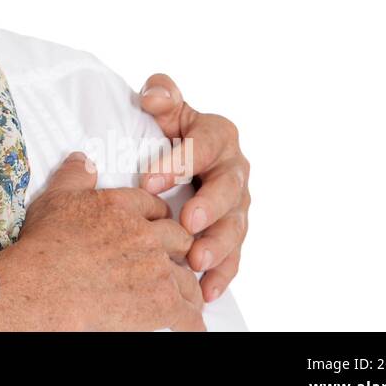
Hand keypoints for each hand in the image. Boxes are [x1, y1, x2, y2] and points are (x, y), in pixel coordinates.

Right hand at [0, 152, 204, 330]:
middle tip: (177, 258)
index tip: (158, 225)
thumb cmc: (46, 243)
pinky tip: (192, 326)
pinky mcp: (161, 303)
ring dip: (187, 286)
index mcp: (122, 206)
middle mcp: (145, 234)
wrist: (46, 285)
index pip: (154, 205)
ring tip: (184, 295)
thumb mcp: (55, 197)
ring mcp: (156, 269)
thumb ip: (75, 175)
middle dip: (180, 248)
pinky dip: (192, 322)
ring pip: (188, 276)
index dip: (158, 216)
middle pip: (179, 237)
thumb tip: (83, 158)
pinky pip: (189, 313)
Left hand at [137, 73, 250, 303]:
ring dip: (217, 246)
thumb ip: (162, 94)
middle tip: (186, 222)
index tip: (148, 180)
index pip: (201, 147)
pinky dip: (222, 274)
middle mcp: (234, 170)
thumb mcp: (167, 108)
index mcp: (218, 136)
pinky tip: (207, 291)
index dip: (177, 163)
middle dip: (208, 207)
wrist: (183, 154)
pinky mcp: (232, 231)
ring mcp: (237, 204)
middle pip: (227, 190)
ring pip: (234, 227)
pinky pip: (233, 256)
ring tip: (195, 261)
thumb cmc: (171, 129)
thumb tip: (153, 95)